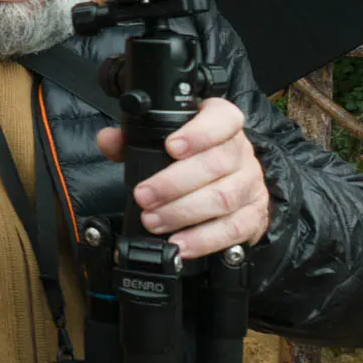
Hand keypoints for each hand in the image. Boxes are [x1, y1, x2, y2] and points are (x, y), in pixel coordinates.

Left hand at [95, 97, 270, 258]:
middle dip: (173, 183)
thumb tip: (108, 140)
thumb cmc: (192, 158)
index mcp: (222, 124)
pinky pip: (233, 229)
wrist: (230, 184)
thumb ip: (132, 139)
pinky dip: (204, 239)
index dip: (199, 133)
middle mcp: (241, 152)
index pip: (222, 119)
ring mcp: (251, 184)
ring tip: (153, 221)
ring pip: (222, 197)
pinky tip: (180, 244)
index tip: (171, 146)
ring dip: (182, 213)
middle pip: (216, 164)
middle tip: (143, 196)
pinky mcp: (254, 214)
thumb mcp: (162, 140)